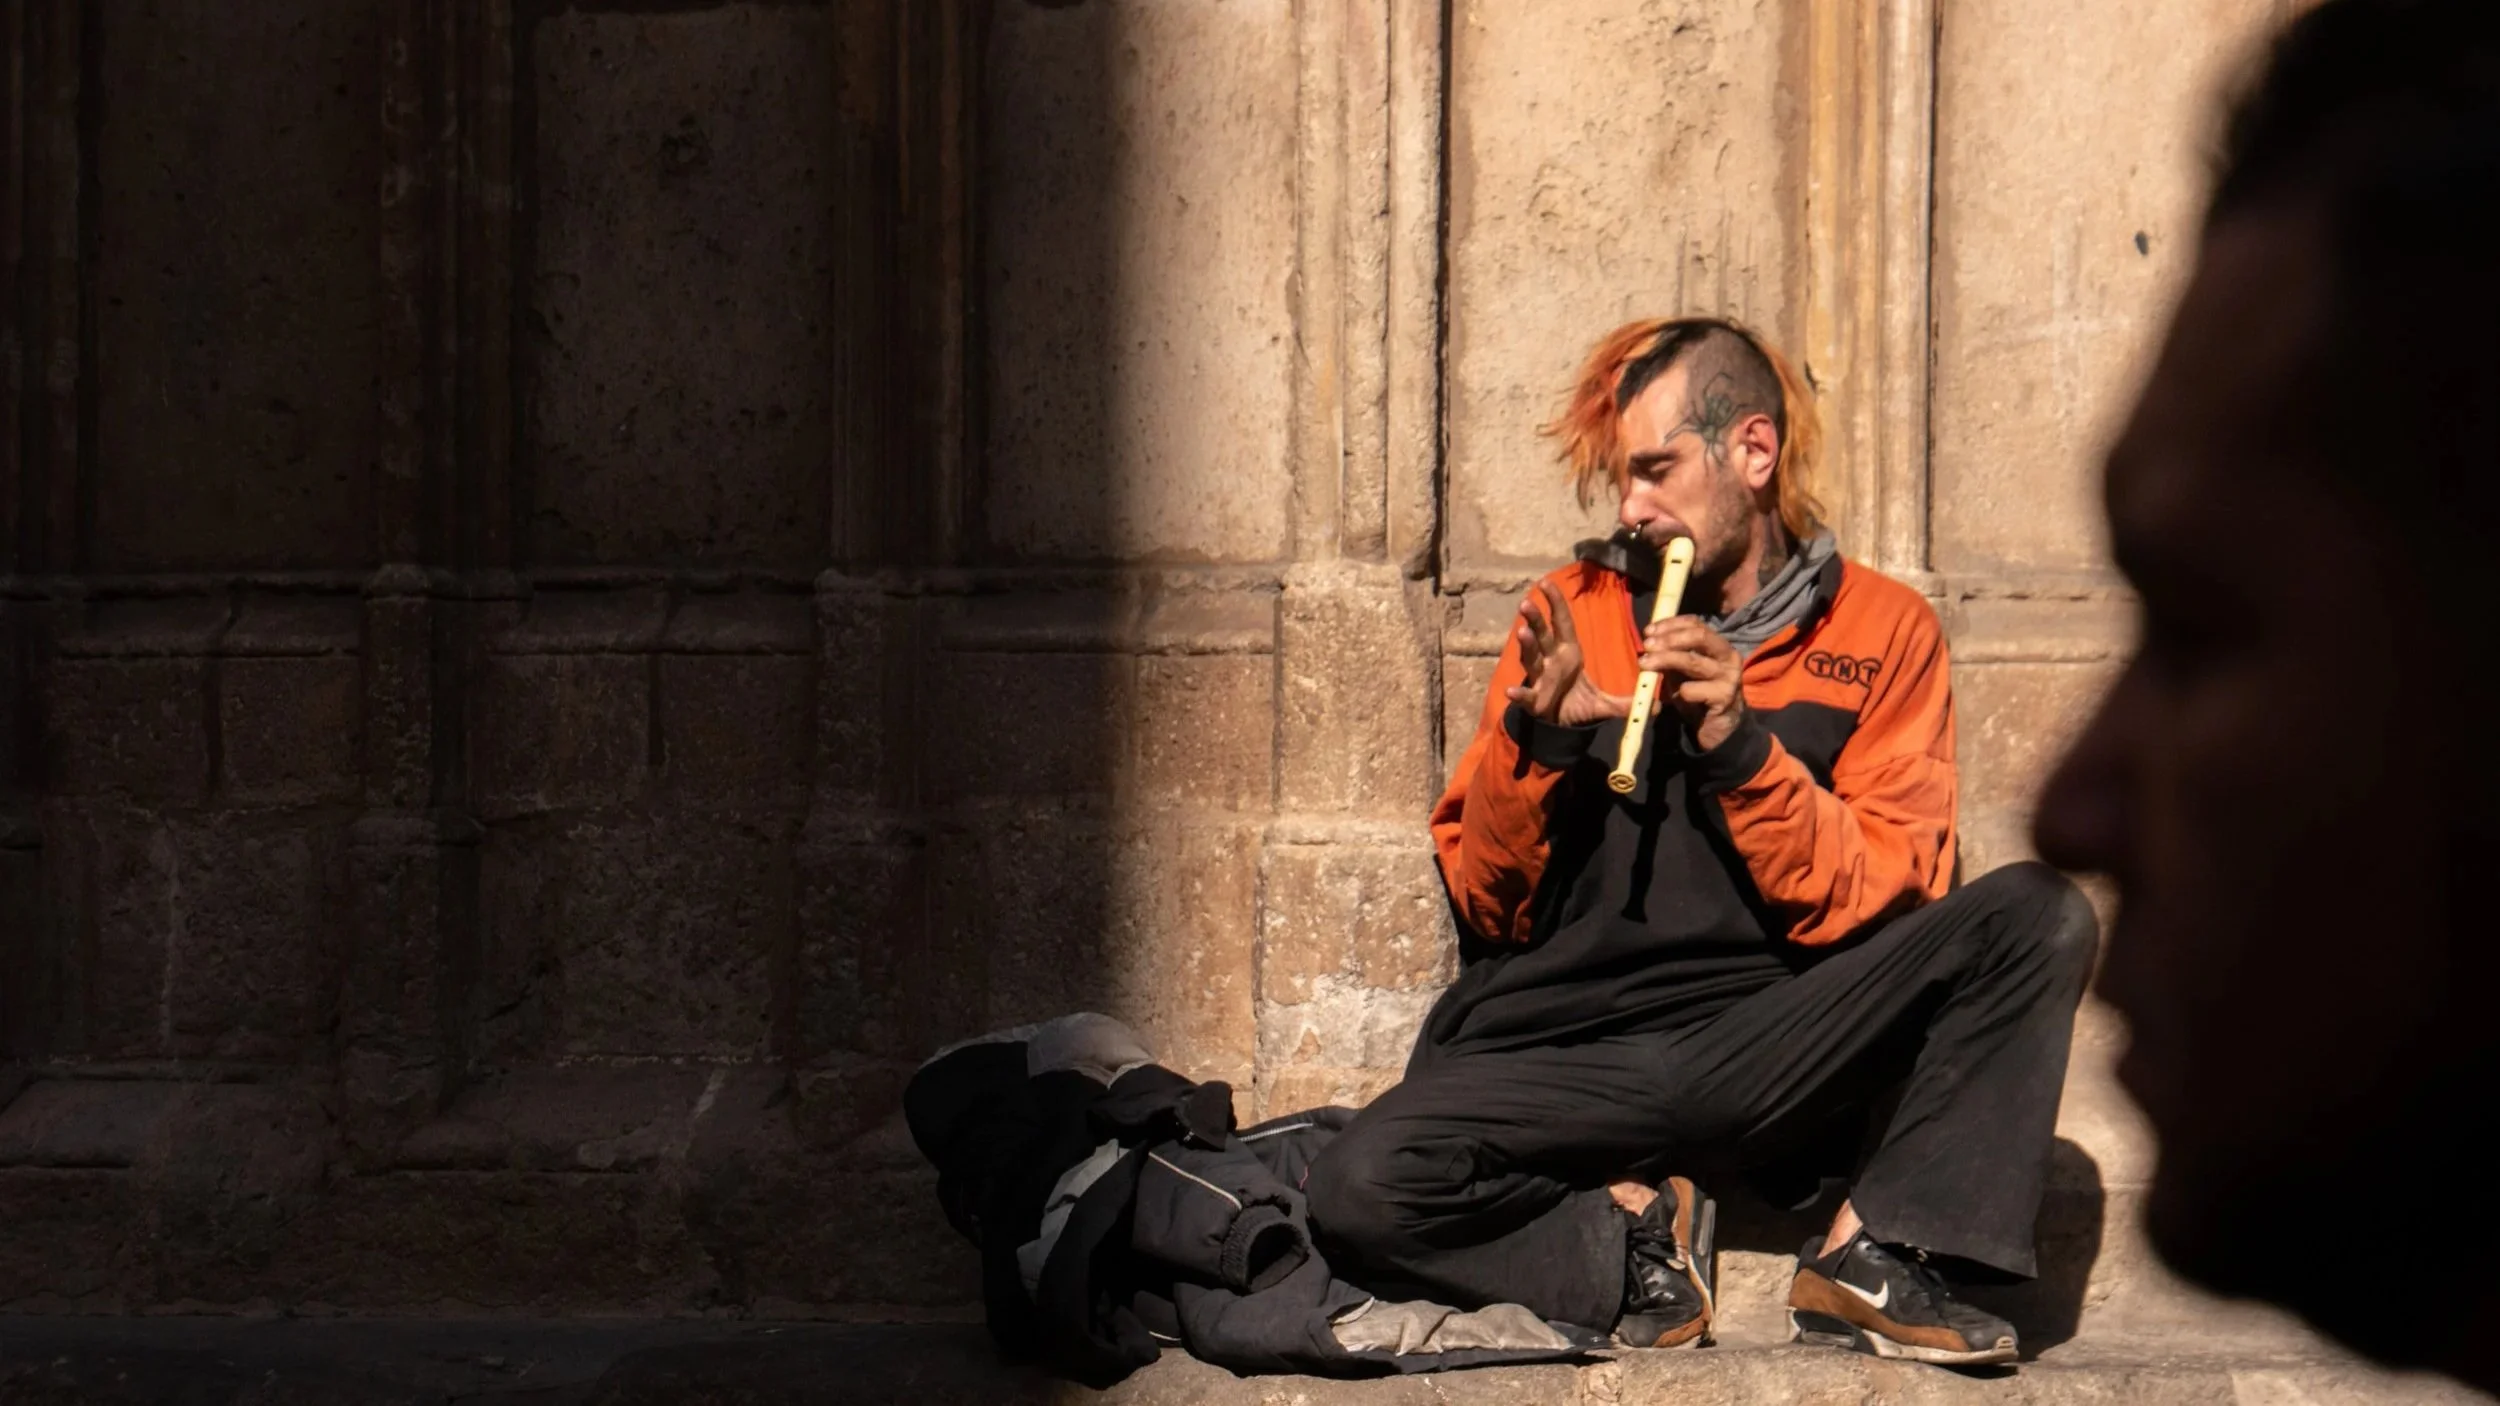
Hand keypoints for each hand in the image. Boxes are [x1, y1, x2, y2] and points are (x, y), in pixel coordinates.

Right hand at [1505, 583, 1629, 726]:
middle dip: (1535, 620)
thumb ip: (1626, 701)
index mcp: (1568, 654)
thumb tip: (1656, 705)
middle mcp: (1551, 661)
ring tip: (1522, 633)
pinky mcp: (1534, 701)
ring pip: (1532, 658)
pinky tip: (1511, 691)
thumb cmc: (1578, 703)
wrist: (1562, 726)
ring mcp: (1540, 679)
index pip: (1562, 623)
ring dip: (1527, 646)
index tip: (1546, 582)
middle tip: (1527, 603)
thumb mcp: (1605, 703)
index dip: (1555, 603)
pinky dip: (1519, 693)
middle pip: (1542, 636)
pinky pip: (1526, 695)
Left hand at [1640, 617, 1747, 750]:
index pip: (1696, 623)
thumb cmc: (1699, 695)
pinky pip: (1692, 690)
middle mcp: (1728, 657)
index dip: (1670, 624)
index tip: (1648, 631)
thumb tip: (1649, 644)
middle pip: (1699, 636)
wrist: (1719, 728)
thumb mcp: (1683, 672)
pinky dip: (1678, 692)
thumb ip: (1671, 656)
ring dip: (1665, 660)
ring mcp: (1729, 676)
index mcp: (1719, 645)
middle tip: (1647, 646)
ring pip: (1692, 661)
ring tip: (1645, 664)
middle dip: (1668, 639)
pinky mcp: (1724, 697)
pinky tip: (1677, 698)